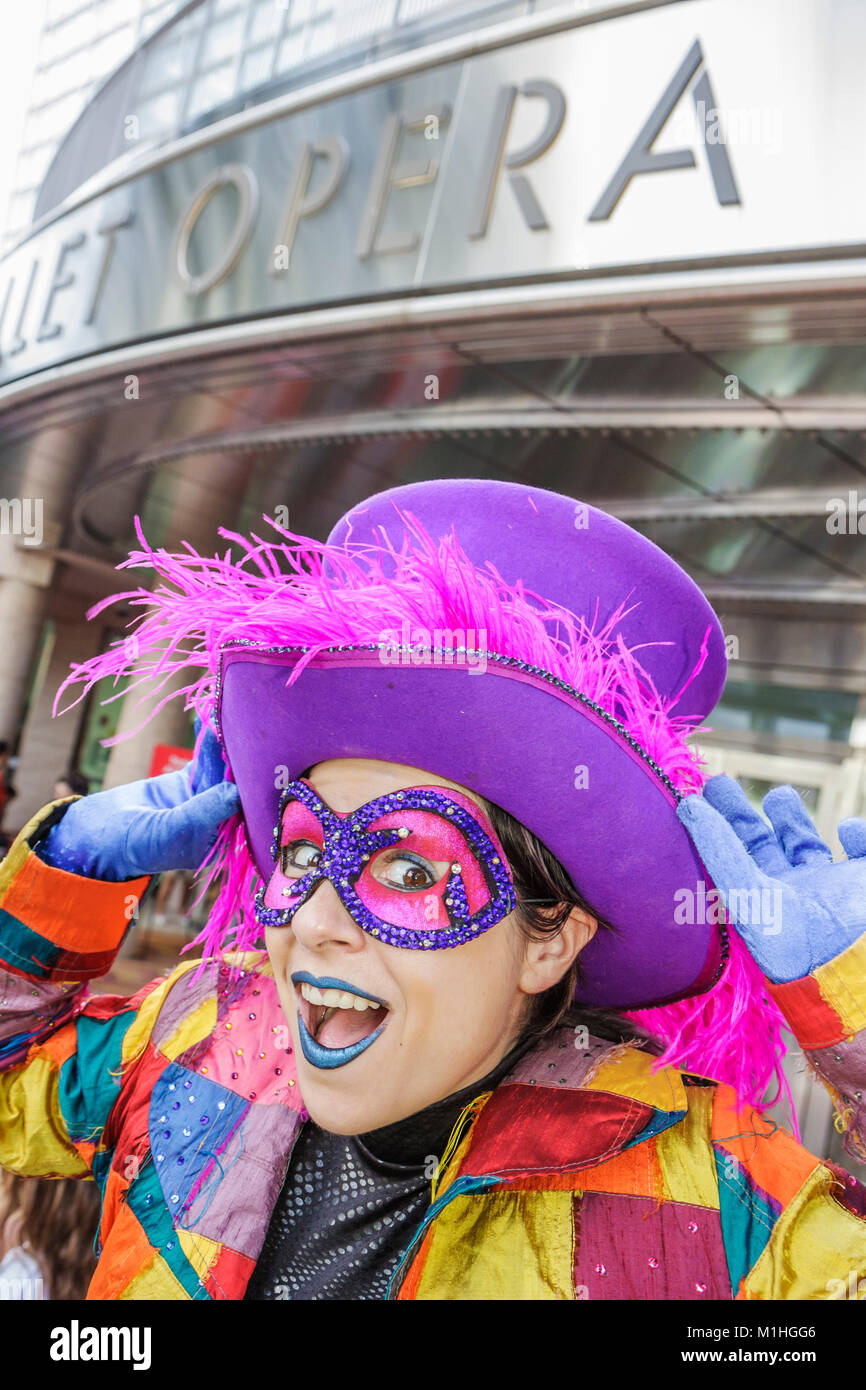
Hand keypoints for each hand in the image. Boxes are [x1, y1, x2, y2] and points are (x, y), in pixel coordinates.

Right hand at [42, 726, 239, 879]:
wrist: (103, 834)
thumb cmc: (140, 844)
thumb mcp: (175, 830)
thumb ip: (205, 810)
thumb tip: (235, 791)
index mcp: (221, 840)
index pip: (242, 810)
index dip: (248, 785)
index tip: (252, 760)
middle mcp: (218, 820)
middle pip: (232, 785)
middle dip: (235, 759)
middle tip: (241, 729)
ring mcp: (204, 799)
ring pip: (218, 768)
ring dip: (219, 743)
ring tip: (220, 715)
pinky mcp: (189, 782)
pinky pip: (201, 759)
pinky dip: (204, 741)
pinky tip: (207, 719)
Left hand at [676, 775, 865, 982]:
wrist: (854, 974)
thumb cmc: (800, 942)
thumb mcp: (751, 892)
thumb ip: (721, 850)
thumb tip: (688, 806)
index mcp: (761, 897)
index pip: (731, 853)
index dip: (714, 824)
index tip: (696, 794)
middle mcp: (791, 891)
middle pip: (760, 846)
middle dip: (741, 815)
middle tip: (720, 784)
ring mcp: (827, 888)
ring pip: (804, 846)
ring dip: (792, 821)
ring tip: (779, 795)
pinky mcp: (863, 883)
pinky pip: (860, 853)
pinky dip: (858, 837)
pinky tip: (850, 829)